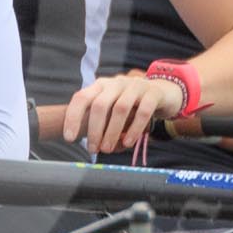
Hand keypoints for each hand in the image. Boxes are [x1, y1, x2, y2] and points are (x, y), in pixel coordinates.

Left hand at [60, 72, 185, 153]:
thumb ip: (101, 122)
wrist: (163, 92)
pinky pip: (143, 112)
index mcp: (101, 86)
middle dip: (94, 130)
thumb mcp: (113, 108)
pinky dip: (134, 129)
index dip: (73, 117)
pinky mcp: (153, 93)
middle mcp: (115, 83)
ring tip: (107, 149)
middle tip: (93, 149)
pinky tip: (128, 142)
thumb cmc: (132, 105)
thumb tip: (91, 145)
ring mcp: (135, 86)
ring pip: (120, 109)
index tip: (69, 138)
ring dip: (112, 132)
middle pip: (100, 105)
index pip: (81, 98)